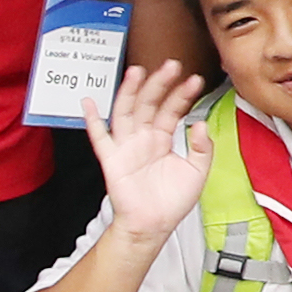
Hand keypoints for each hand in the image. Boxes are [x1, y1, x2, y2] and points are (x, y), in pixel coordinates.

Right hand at [89, 57, 210, 237]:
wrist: (153, 226)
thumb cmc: (172, 201)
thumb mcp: (197, 171)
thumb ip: (202, 148)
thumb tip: (201, 123)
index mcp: (162, 139)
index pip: (172, 110)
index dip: (182, 95)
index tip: (195, 80)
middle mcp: (143, 138)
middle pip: (149, 104)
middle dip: (159, 84)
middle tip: (172, 64)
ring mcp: (127, 147)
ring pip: (126, 112)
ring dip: (130, 91)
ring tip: (138, 71)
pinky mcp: (112, 159)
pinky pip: (99, 137)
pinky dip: (92, 120)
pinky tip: (88, 102)